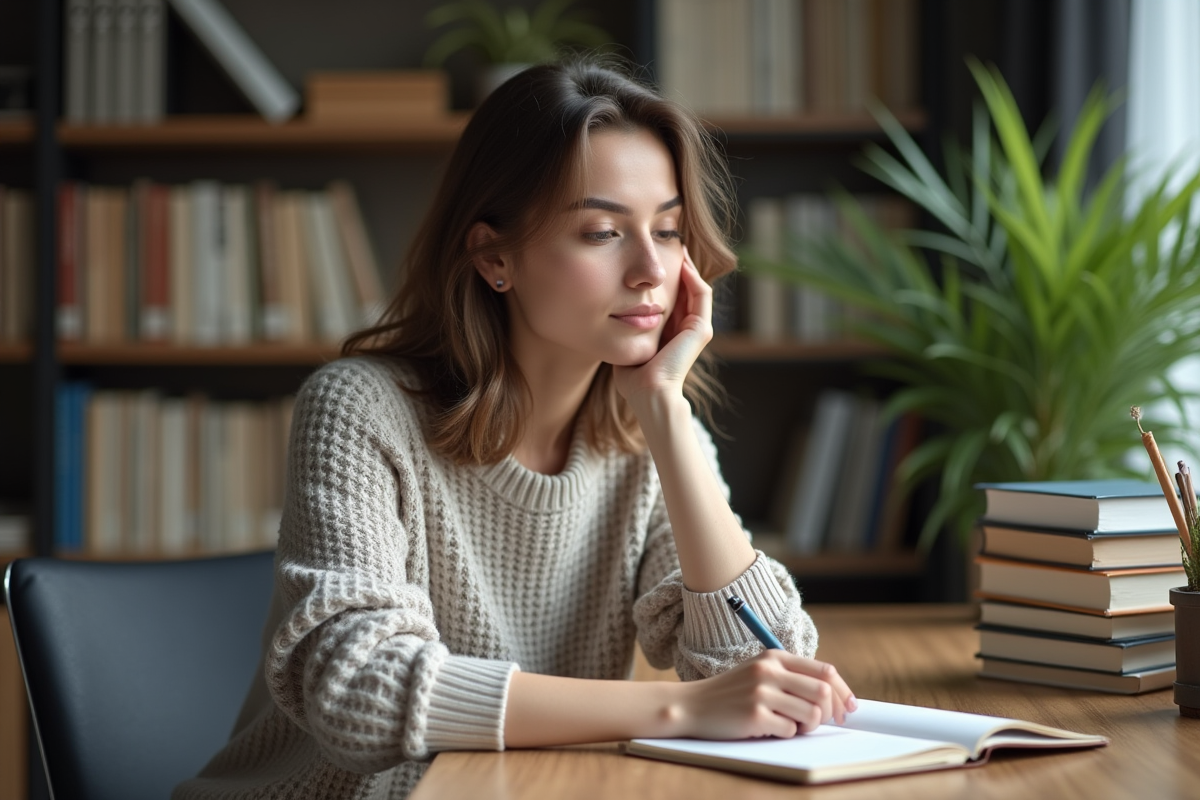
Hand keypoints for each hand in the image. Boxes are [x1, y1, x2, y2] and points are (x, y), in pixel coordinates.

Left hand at [612, 246, 712, 409]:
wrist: (646, 392)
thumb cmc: (632, 375)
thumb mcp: (629, 341)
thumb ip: (626, 326)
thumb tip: (607, 309)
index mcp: (673, 332)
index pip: (673, 296)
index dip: (665, 277)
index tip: (652, 258)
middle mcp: (688, 328)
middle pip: (686, 288)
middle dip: (678, 266)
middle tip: (668, 243)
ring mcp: (697, 328)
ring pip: (696, 287)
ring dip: (688, 266)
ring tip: (677, 246)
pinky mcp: (701, 329)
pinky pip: (701, 293)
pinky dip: (692, 276)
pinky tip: (681, 261)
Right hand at [671, 650, 856, 738]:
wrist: (692, 705)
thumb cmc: (731, 692)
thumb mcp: (760, 672)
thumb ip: (791, 677)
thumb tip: (834, 696)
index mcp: (774, 657)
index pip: (825, 671)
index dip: (843, 692)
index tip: (848, 708)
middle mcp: (769, 671)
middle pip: (823, 692)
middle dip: (829, 712)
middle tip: (819, 722)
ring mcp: (762, 693)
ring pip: (811, 714)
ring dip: (807, 726)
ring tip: (790, 724)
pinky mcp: (754, 715)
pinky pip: (789, 730)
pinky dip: (786, 733)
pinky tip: (767, 727)